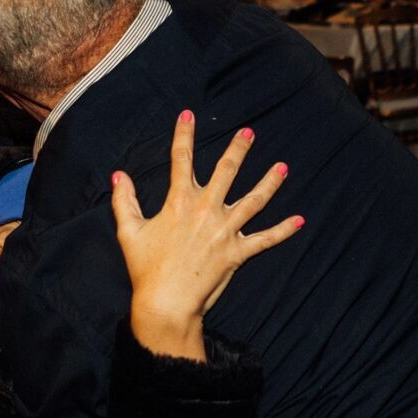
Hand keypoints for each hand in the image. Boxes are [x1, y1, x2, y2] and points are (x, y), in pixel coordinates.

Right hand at [111, 111, 304, 360]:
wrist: (166, 303)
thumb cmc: (145, 269)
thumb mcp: (129, 231)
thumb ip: (123, 201)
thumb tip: (118, 175)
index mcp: (179, 202)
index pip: (180, 160)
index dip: (184, 134)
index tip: (189, 114)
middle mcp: (206, 211)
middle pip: (226, 172)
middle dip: (238, 150)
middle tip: (249, 132)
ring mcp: (225, 231)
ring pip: (253, 201)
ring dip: (270, 183)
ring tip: (283, 168)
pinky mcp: (237, 253)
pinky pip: (265, 240)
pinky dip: (283, 230)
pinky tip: (300, 220)